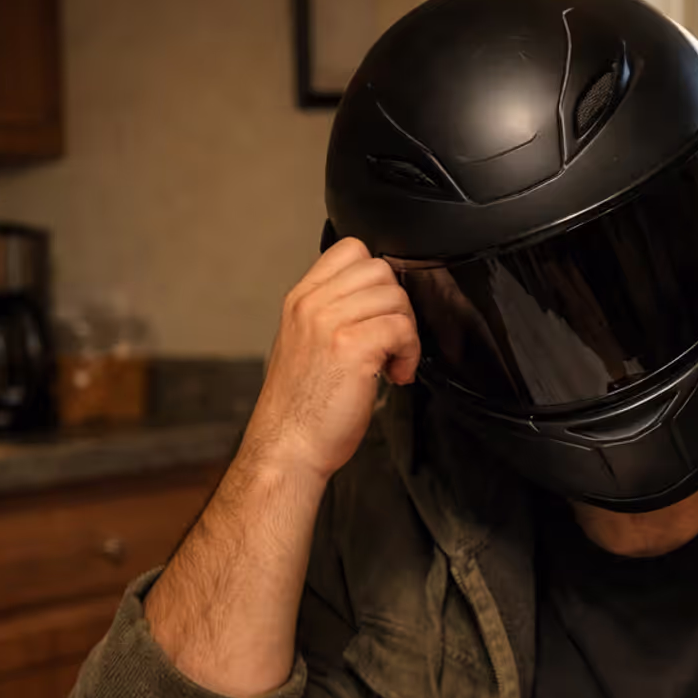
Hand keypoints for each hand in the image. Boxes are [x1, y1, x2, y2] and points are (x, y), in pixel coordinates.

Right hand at [238, 236, 419, 486]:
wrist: (288, 447)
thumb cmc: (301, 409)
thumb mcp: (306, 346)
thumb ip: (332, 315)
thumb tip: (375, 303)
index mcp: (301, 299)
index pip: (351, 250)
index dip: (378, 280)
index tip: (378, 314)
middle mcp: (313, 304)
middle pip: (380, 269)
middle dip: (396, 306)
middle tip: (389, 342)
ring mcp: (330, 322)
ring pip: (395, 296)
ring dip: (405, 332)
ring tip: (390, 362)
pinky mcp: (352, 346)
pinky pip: (402, 327)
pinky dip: (410, 353)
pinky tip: (395, 375)